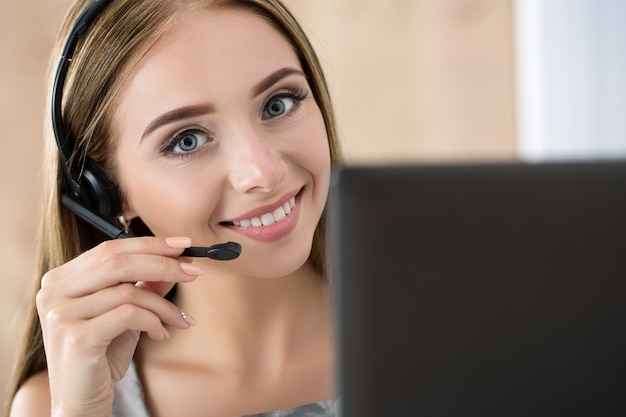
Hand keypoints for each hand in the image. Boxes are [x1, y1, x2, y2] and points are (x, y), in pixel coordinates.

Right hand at [36, 236, 198, 416]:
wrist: (80, 402)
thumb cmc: (102, 356)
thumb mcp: (127, 315)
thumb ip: (145, 286)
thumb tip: (177, 261)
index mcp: (61, 279)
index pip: (110, 249)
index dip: (150, 244)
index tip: (184, 245)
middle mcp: (53, 292)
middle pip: (117, 262)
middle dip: (163, 264)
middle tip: (194, 272)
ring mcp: (61, 314)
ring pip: (128, 291)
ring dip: (164, 305)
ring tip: (180, 320)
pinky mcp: (75, 337)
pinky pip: (128, 315)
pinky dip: (153, 322)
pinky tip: (161, 335)